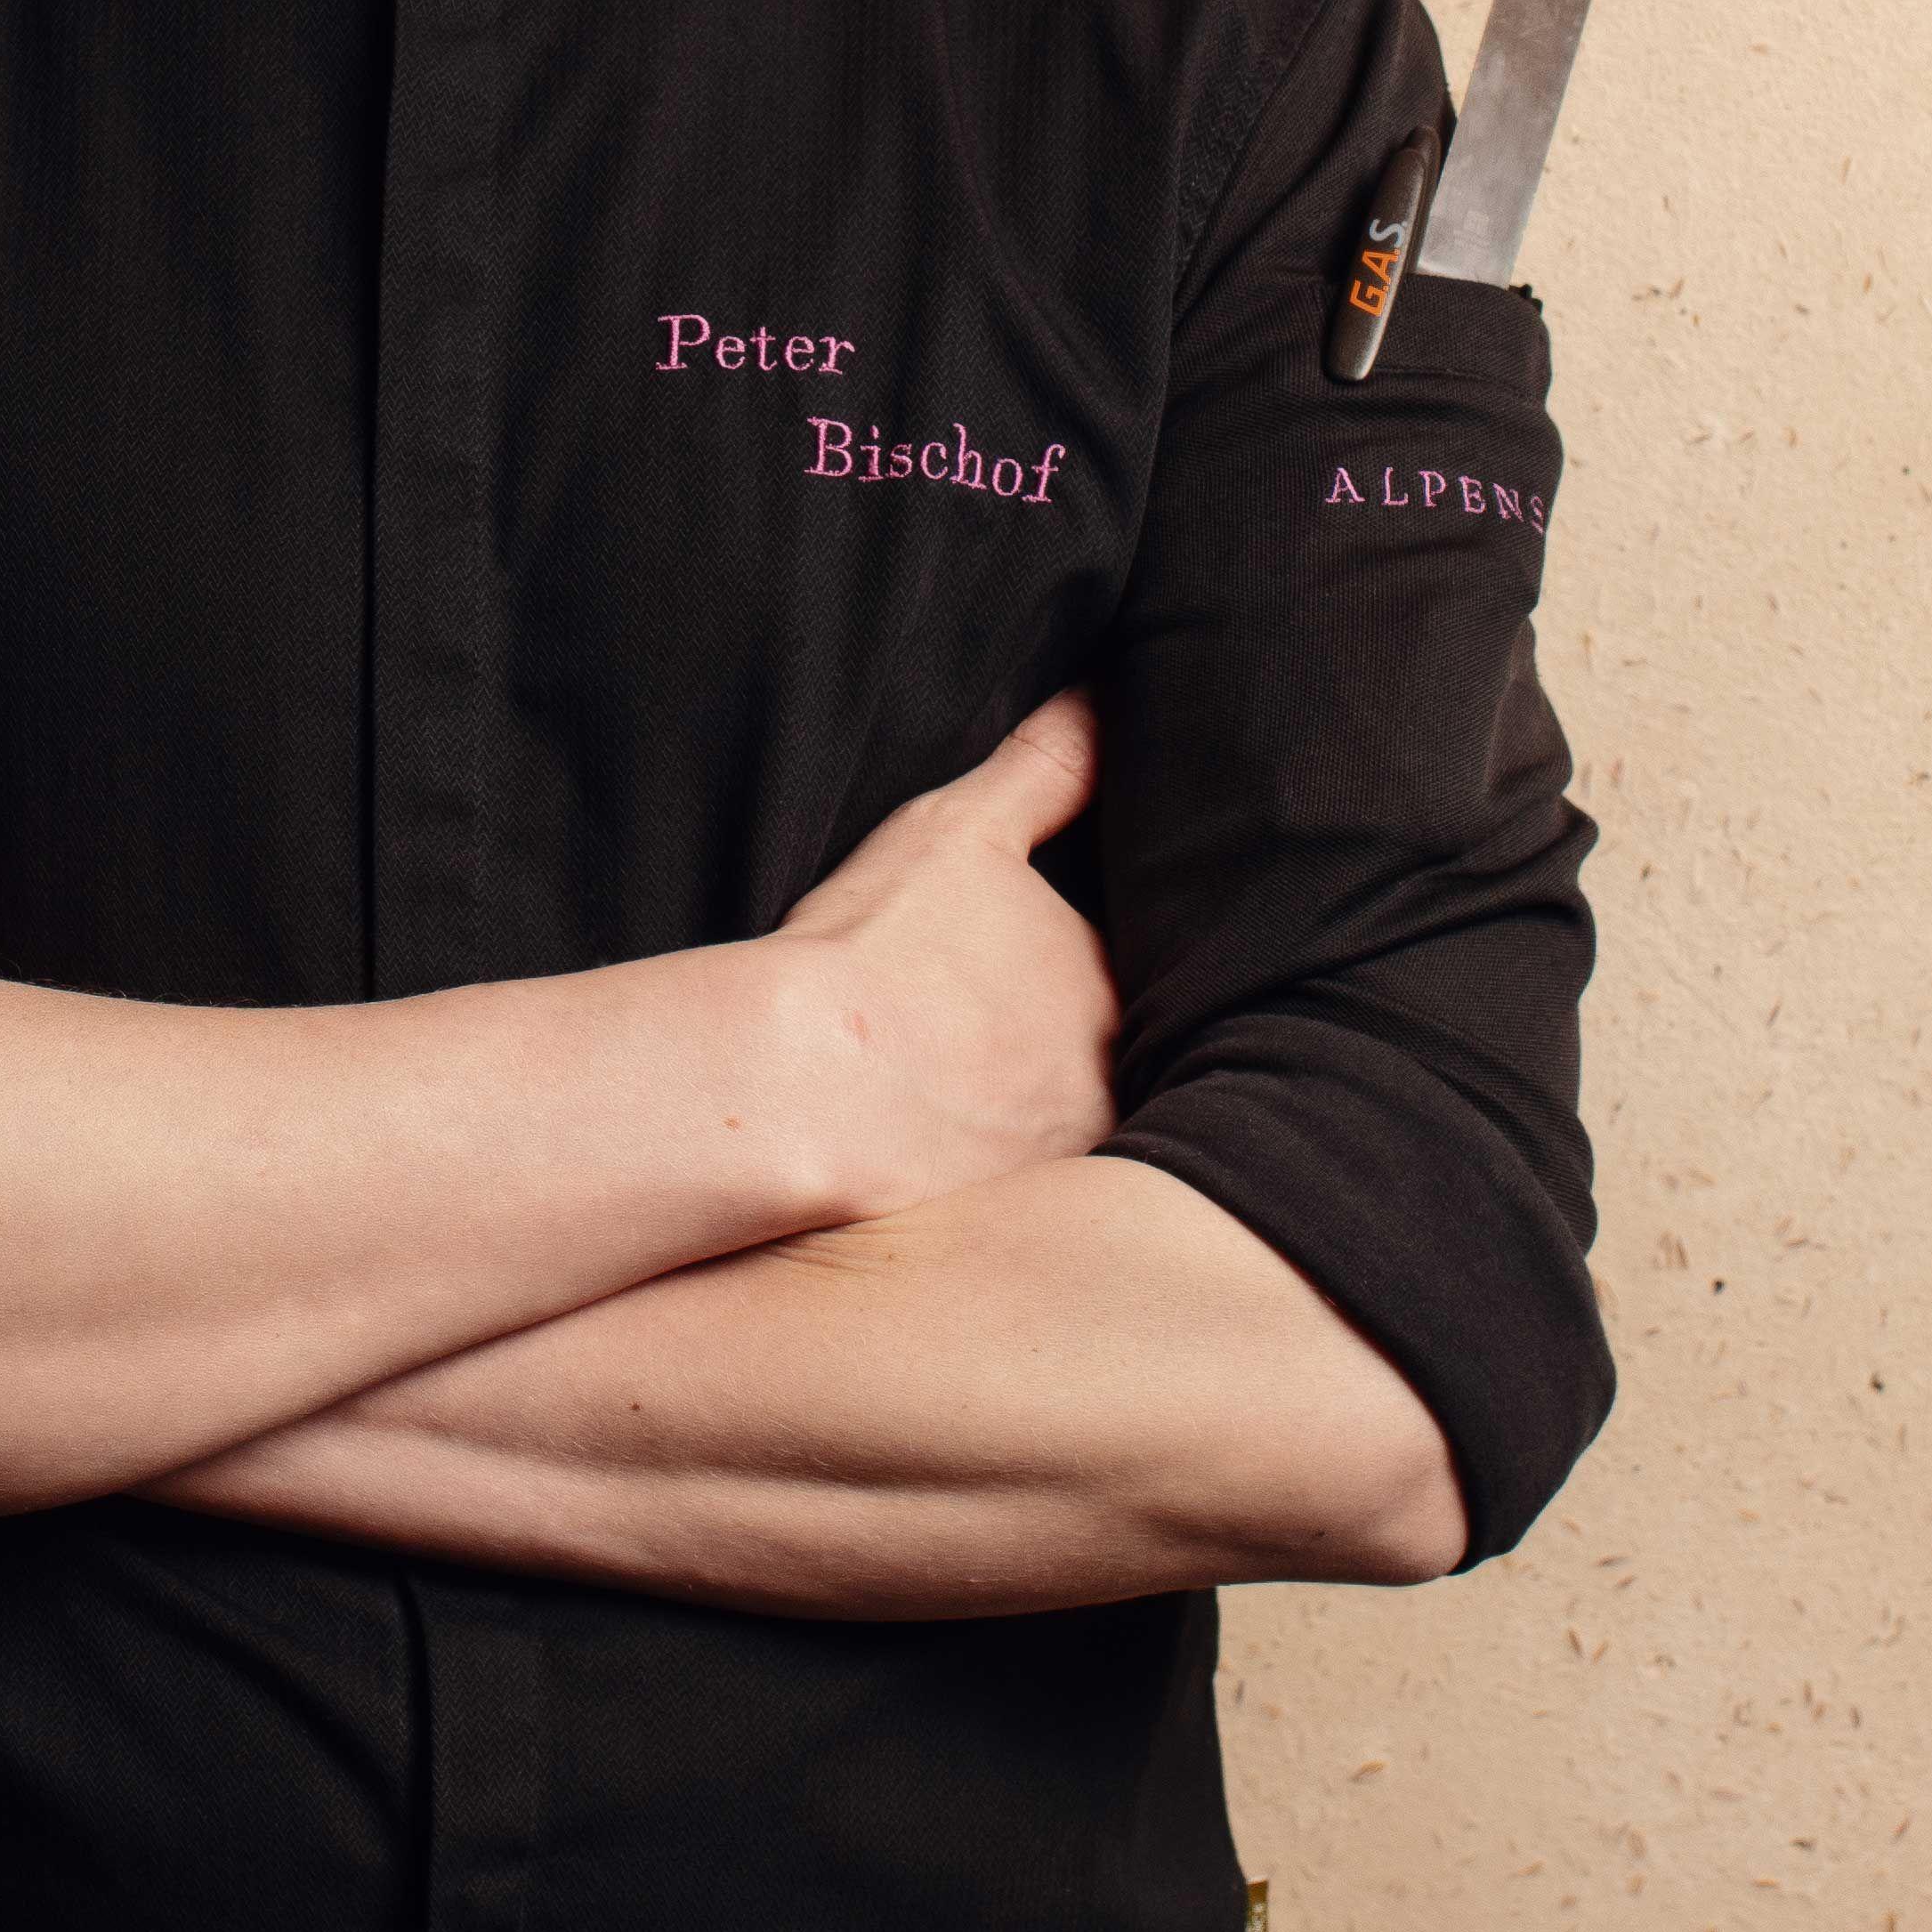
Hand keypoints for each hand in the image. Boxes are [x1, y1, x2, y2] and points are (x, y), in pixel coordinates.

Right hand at [767, 688, 1119, 1207]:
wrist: (796, 1090)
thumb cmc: (875, 954)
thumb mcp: (963, 831)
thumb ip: (1047, 766)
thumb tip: (1109, 697)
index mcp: (1109, 987)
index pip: (1134, 968)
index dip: (1089, 963)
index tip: (1033, 963)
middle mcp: (1111, 1085)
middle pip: (1113, 1059)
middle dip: (1078, 1052)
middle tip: (1002, 1040)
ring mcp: (1061, 1168)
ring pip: (1070, 1136)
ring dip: (1039, 1123)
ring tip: (972, 1108)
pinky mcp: (1000, 1234)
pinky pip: (1013, 1206)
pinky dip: (987, 1186)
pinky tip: (935, 1172)